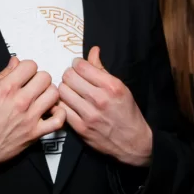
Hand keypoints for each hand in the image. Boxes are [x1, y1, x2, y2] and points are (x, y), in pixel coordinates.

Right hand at [0, 57, 64, 181]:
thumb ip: (0, 76)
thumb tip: (15, 62)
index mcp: (5, 89)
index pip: (30, 65)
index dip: (27, 67)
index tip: (23, 73)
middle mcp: (20, 102)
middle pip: (45, 77)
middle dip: (38, 77)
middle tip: (32, 84)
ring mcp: (30, 118)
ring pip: (54, 94)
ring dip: (48, 92)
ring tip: (40, 96)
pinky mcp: (34, 134)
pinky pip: (58, 121)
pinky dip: (59, 114)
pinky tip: (50, 111)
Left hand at [59, 47, 152, 166]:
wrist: (133, 142)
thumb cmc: (128, 113)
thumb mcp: (121, 87)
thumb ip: (103, 69)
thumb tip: (93, 51)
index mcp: (111, 86)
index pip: (82, 66)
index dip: (77, 64)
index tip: (79, 68)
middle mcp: (100, 99)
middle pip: (69, 77)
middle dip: (70, 75)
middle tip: (74, 79)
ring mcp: (89, 115)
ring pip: (62, 91)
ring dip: (64, 89)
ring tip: (71, 91)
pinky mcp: (81, 128)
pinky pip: (61, 109)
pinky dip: (62, 104)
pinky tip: (68, 104)